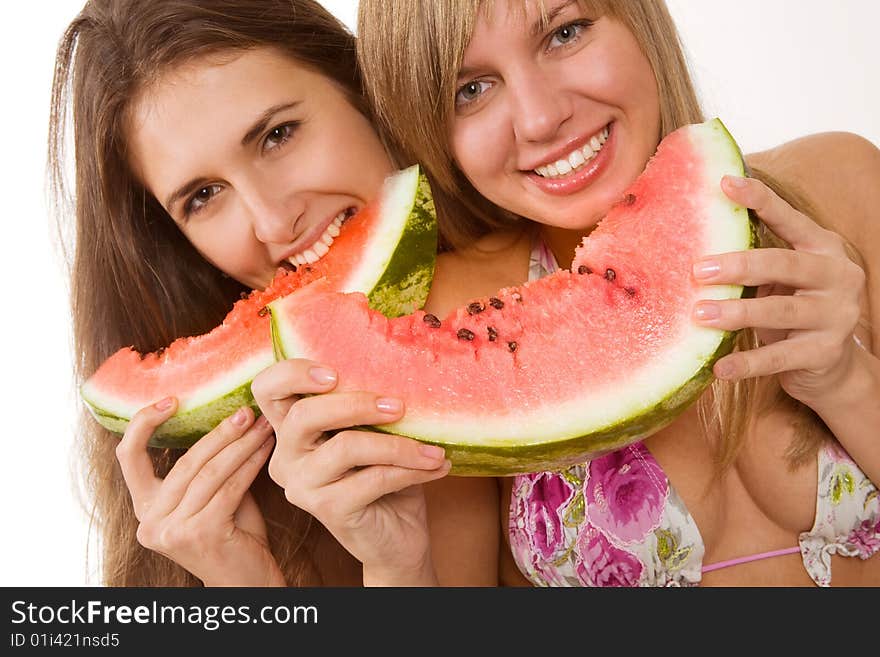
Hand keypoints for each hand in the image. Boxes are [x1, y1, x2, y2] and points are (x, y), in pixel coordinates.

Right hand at [116, 398, 282, 585]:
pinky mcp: (199, 534)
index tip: (171, 399)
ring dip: (241, 445)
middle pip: (185, 461)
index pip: (128, 458)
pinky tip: (266, 449)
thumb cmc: (234, 536)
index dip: (143, 424)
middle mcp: (149, 521)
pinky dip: (250, 464)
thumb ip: (209, 467)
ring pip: (209, 472)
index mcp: (145, 508)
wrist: (248, 582)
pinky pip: (229, 488)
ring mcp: (171, 530)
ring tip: (263, 425)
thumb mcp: (212, 497)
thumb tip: (228, 415)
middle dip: (220, 432)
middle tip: (246, 411)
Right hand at [251, 360, 451, 584]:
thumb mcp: (374, 434)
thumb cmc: (385, 478)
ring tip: (432, 449)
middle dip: (356, 403)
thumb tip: (396, 377)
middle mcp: (286, 458)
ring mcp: (302, 486)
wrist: (397, 539)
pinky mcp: (327, 510)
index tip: (335, 373)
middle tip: (399, 406)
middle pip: (305, 414)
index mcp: (291, 431)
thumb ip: (367, 409)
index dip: (293, 373)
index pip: (268, 390)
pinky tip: (435, 467)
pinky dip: (410, 469)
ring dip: (398, 444)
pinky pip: (373, 477)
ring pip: (345, 447)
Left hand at [691, 175, 866, 404]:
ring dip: (736, 313)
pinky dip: (747, 363)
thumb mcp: (779, 278)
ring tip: (699, 314)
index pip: (790, 218)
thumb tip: (692, 237)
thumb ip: (754, 257)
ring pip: (780, 311)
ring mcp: (836, 315)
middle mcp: (837, 276)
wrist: (832, 364)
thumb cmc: (792, 307)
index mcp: (823, 247)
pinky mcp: (825, 352)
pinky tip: (719, 368)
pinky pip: (779, 358)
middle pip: (784, 264)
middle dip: (738, 266)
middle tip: (698, 270)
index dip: (759, 200)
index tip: (724, 183)